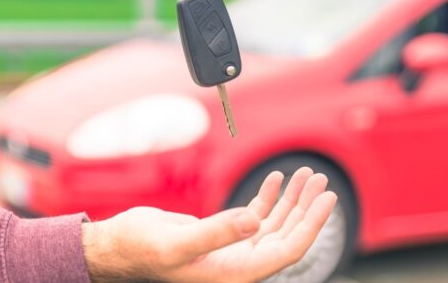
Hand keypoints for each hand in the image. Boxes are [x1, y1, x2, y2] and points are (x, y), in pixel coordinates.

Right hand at [82, 167, 336, 282]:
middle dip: (306, 208)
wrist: (119, 247)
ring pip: (274, 224)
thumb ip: (217, 233)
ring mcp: (233, 249)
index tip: (328, 199)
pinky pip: (256, 216)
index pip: (287, 251)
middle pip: (286, 235)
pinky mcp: (224, 234)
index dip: (311, 225)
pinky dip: (269, 197)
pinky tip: (277, 180)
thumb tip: (255, 221)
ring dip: (292, 200)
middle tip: (320, 180)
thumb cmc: (142, 249)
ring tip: (308, 175)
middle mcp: (240, 264)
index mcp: (235, 273)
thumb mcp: (178, 241)